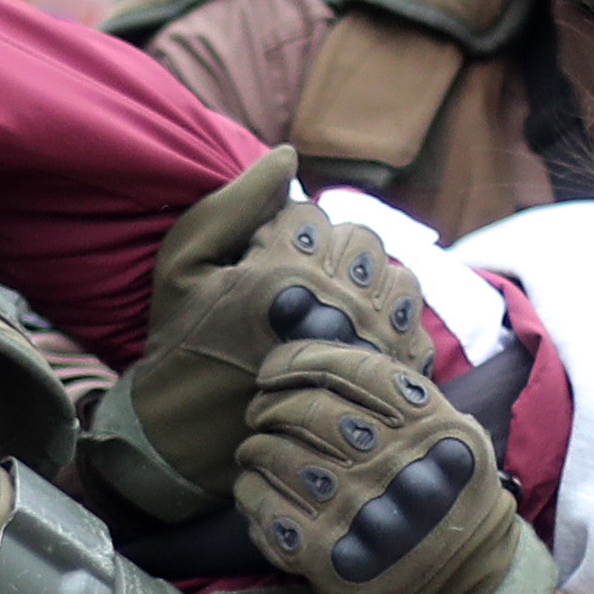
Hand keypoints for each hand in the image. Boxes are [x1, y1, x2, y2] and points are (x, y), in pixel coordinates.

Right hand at [84, 171, 427, 520]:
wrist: (183, 439)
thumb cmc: (179, 344)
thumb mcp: (182, 264)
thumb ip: (235, 203)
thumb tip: (288, 153)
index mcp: (282, 276)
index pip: (312, 214)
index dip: (284, 233)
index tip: (259, 265)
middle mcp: (334, 309)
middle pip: (361, 240)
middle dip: (329, 254)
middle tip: (293, 290)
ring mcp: (368, 348)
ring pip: (395, 277)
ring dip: (366, 285)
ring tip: (327, 311)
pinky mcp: (384, 381)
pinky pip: (413, 325)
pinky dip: (388, 324)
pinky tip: (349, 341)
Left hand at [235, 340, 548, 593]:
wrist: (460, 587)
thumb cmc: (445, 497)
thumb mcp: (451, 433)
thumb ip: (400, 395)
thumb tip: (320, 359)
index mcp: (427, 425)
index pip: (344, 369)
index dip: (296, 361)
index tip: (274, 369)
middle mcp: (392, 463)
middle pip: (302, 410)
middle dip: (268, 405)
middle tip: (261, 411)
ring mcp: (356, 511)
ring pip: (274, 454)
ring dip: (254, 447)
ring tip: (255, 449)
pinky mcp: (324, 555)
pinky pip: (262, 505)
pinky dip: (248, 489)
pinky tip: (254, 486)